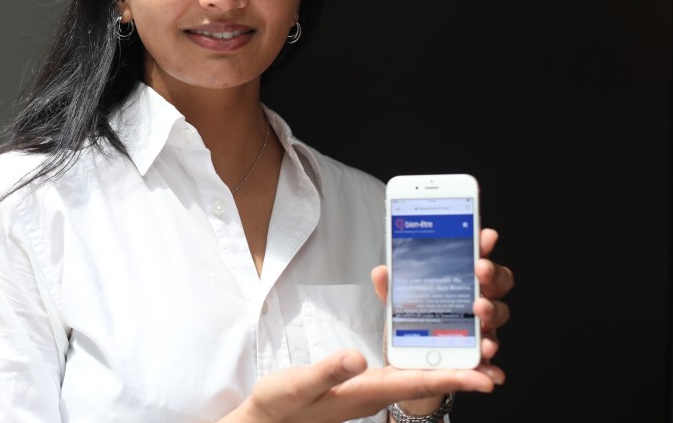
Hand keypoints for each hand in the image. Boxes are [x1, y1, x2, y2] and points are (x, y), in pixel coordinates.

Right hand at [223, 349, 494, 422]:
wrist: (269, 421)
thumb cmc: (282, 404)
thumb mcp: (300, 384)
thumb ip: (329, 371)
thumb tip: (357, 356)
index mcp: (367, 390)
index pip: (419, 383)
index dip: (456, 379)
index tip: (488, 377)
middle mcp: (376, 392)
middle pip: (429, 381)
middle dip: (464, 372)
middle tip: (497, 362)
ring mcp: (370, 389)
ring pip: (419, 376)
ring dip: (448, 366)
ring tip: (476, 353)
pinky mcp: (363, 384)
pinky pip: (402, 371)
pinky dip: (422, 360)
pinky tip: (428, 349)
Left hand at [370, 226, 513, 416]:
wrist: (410, 360)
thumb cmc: (414, 322)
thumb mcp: (398, 302)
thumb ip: (391, 287)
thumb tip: (381, 271)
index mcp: (459, 281)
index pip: (476, 257)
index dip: (483, 245)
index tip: (485, 236)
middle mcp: (475, 299)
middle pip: (497, 282)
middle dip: (492, 273)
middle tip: (481, 270)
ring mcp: (480, 326)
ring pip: (498, 313)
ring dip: (493, 310)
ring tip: (480, 309)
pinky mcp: (476, 352)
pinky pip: (489, 354)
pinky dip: (490, 357)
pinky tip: (487, 358)